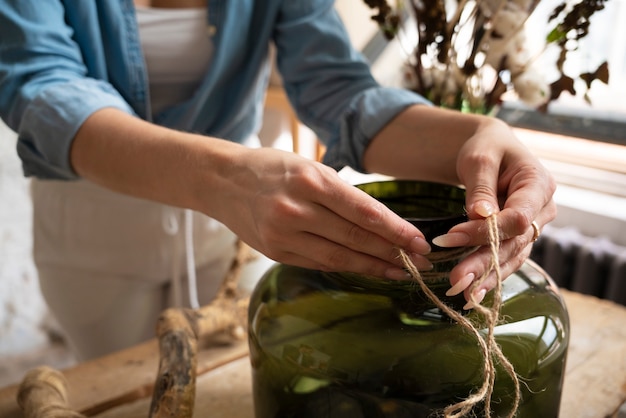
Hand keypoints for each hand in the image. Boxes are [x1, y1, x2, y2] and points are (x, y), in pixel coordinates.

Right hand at [71, 109, 431, 278]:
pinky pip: (318, 262)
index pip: (362, 210)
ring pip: (339, 256)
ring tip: (400, 273)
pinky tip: (366, 270)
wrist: (222, 181)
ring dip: (373, 266)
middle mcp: (296, 208)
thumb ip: (339, 193)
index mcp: (310, 179)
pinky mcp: (275, 251)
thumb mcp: (307, 165)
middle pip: (354, 236)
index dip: (395, 230)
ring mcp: (283, 233)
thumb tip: (381, 222)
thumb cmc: (270, 167)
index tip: (419, 242)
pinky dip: (346, 267)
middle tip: (420, 263)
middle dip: (392, 252)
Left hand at [433, 118, 556, 306]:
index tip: (451, 237)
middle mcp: (542, 209)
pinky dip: (489, 275)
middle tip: (456, 281)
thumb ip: (481, 188)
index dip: (486, 231)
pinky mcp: (519, 237)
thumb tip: (481, 216)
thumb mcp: (479, 159)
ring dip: (486, 276)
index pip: (517, 217)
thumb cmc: (487, 148)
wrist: (492, 148)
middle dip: (483, 263)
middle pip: (513, 242)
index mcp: (538, 184)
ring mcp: (533, 226)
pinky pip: (506, 258)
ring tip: (462, 294)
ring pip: (511, 256)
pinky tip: (472, 293)